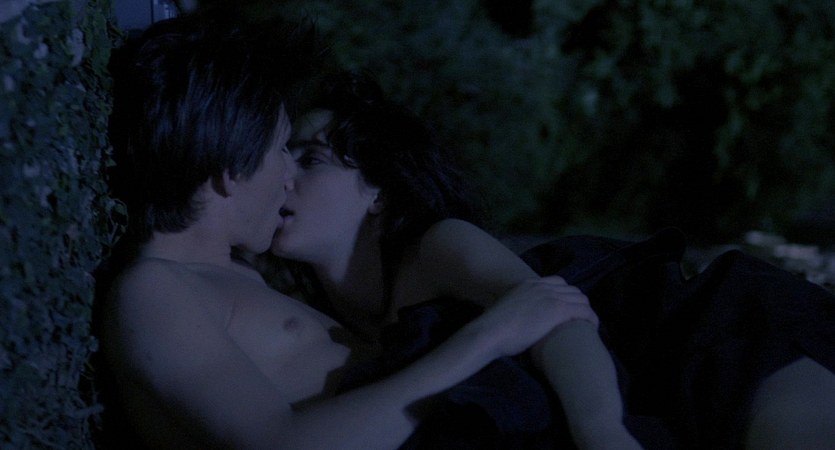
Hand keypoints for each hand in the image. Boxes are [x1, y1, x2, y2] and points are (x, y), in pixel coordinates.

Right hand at [473, 275, 597, 356]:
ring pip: (581, 299)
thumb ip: (514, 310)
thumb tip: (512, 321)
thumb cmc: (492, 330)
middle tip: (580, 319)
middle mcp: (541, 286)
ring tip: (587, 324)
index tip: (568, 308)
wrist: (490, 333)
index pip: (558, 282)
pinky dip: (591, 318)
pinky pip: (584, 311)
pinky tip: (592, 327)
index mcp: (528, 284)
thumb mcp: (505, 311)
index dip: (566, 295)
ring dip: (586, 310)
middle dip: (578, 303)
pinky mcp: (557, 310)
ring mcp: (550, 297)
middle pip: (572, 289)